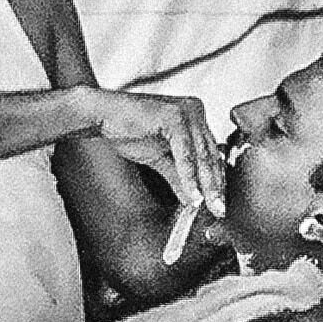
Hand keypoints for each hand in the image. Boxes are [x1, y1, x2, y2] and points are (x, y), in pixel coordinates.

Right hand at [82, 86, 225, 212]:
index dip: (216, 180)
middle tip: (220, 211)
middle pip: (211, 155)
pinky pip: (186, 153)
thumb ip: (179, 177)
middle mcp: (196, 110)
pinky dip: (189, 176)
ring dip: (207, 185)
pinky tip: (193, 196)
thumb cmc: (127, 130)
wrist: (102, 114)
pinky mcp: (175, 116)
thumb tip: (192, 200)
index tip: (219, 204)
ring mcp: (187, 111)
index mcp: (195, 117)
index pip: (211, 153)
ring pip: (202, 155)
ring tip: (210, 207)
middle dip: (216, 186)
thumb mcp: (159, 158)